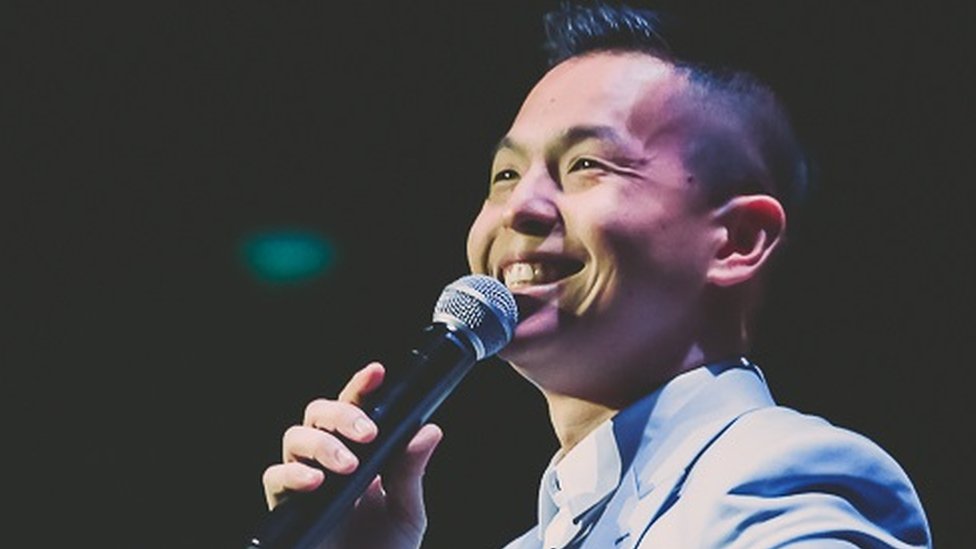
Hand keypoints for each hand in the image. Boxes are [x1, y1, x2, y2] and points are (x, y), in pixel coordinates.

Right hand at [262, 362, 443, 548]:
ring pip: (295, 438)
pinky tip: (316, 481)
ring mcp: (305, 483)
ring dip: (322, 443)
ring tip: (349, 465)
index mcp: (360, 455)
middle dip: (342, 414)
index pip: (355, 409)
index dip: (362, 387)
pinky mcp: (287, 508)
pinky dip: (292, 475)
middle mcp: (328, 462)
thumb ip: (411, 472)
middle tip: (369, 433)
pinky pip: (275, 478)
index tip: (377, 372)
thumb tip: (429, 430)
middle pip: (318, 413)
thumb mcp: (406, 513)